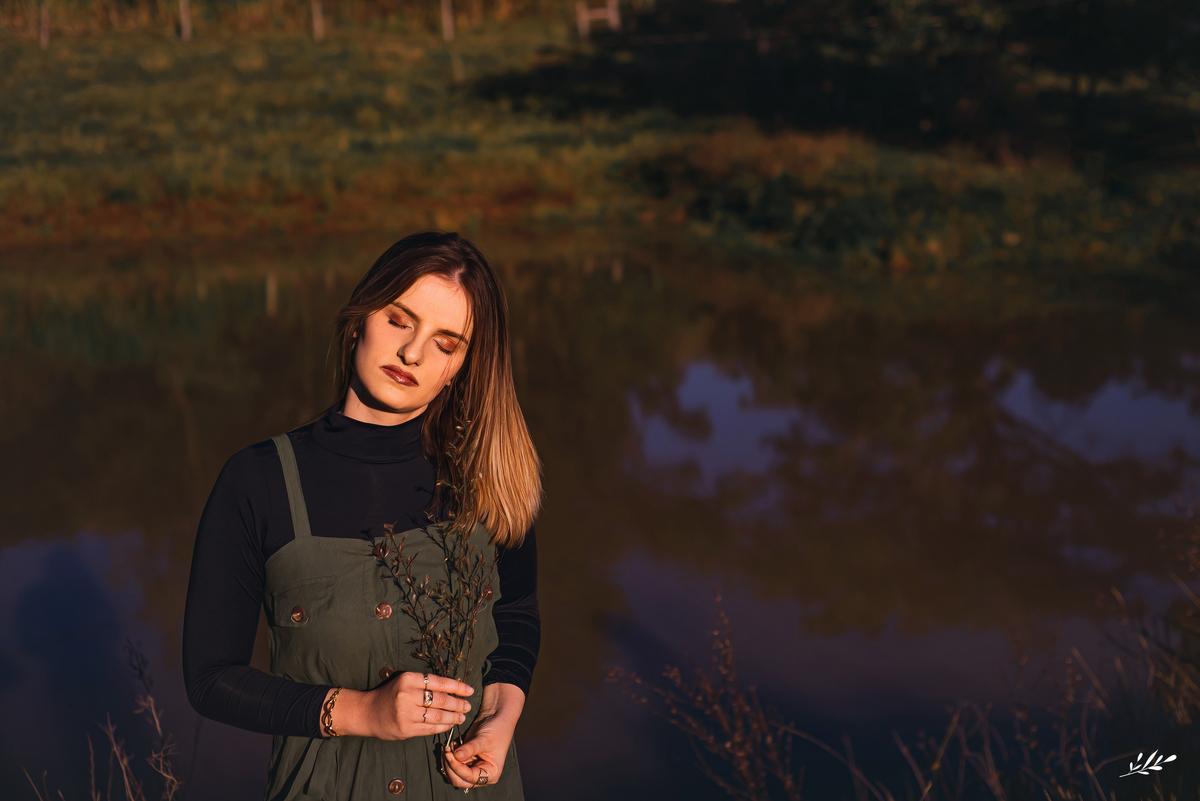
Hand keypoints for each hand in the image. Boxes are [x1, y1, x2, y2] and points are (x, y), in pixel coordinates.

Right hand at [327, 672, 473, 739]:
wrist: (366, 712)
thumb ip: (424, 685)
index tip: (469, 690)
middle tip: (467, 706)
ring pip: (438, 716)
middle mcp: (407, 695)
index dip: (457, 687)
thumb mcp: (405, 682)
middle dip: (458, 704)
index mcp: (408, 679)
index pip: (439, 682)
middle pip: (441, 700)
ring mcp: (406, 713)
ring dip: (453, 717)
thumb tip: (453, 689)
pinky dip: (442, 727)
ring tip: (461, 717)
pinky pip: (430, 728)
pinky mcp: (405, 729)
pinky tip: (449, 725)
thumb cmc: (389, 695)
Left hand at [439, 709, 512, 790]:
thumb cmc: (497, 729)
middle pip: (459, 779)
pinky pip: (452, 764)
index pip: (470, 777)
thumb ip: (470, 749)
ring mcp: (471, 767)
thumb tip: (456, 756)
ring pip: (453, 773)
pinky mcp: (465, 760)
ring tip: (446, 747)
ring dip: (447, 762)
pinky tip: (448, 746)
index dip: (457, 768)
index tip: (450, 755)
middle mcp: (480, 774)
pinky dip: (447, 757)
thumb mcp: (485, 740)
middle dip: (450, 767)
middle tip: (446, 752)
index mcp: (491, 774)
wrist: (496, 717)